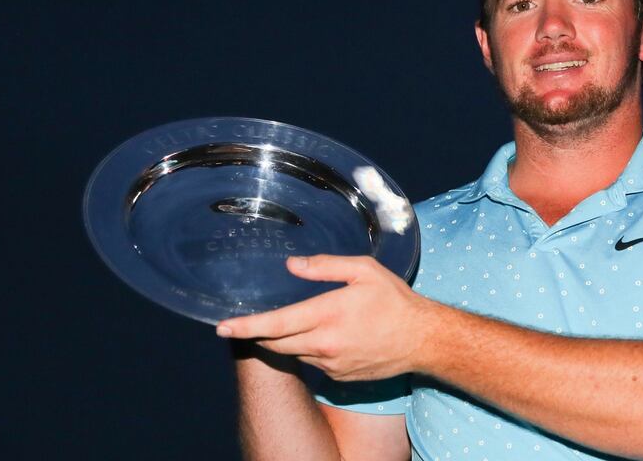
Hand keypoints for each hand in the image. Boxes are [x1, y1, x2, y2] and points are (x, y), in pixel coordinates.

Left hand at [216, 255, 436, 381]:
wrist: (422, 339)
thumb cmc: (394, 300)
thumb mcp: (363, 271)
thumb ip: (325, 266)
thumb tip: (292, 266)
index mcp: (326, 314)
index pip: (275, 324)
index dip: (244, 326)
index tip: (221, 326)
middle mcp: (324, 344)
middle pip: (275, 344)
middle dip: (260, 334)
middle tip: (253, 321)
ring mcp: (331, 365)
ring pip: (294, 354)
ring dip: (288, 341)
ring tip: (300, 323)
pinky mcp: (339, 377)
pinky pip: (313, 363)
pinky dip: (309, 350)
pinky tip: (328, 336)